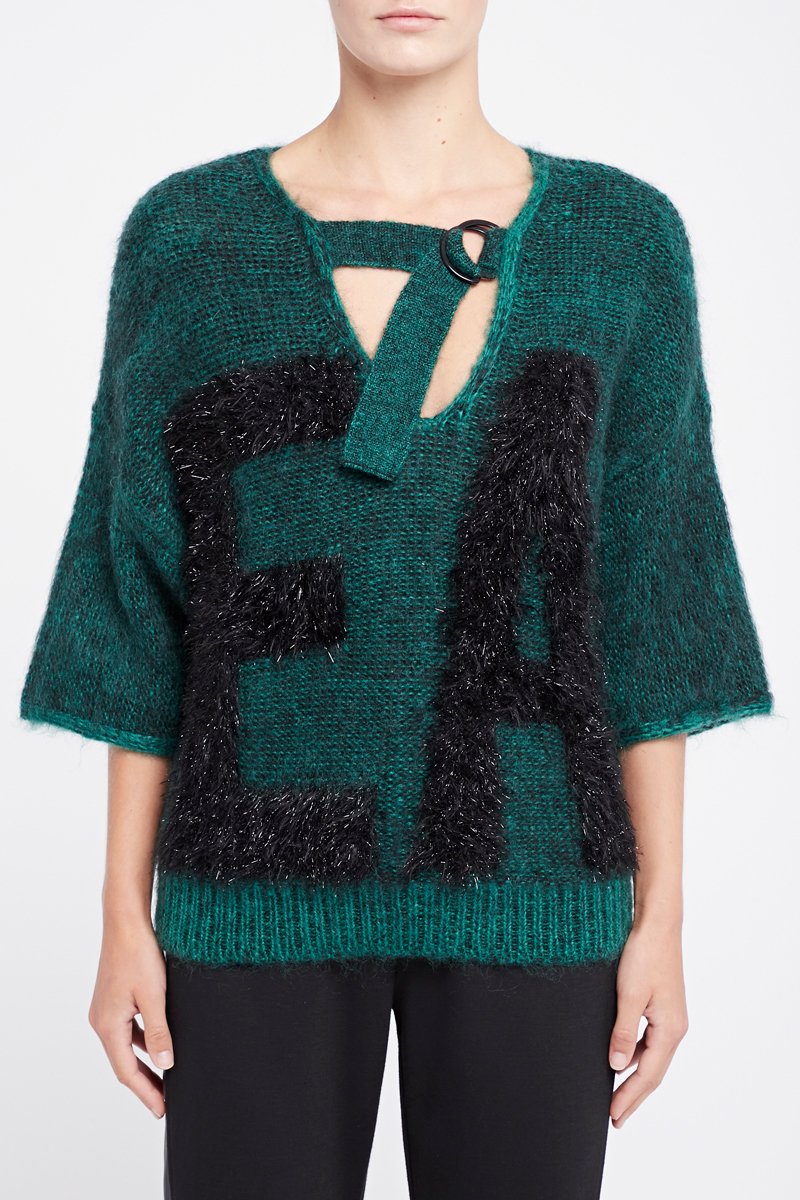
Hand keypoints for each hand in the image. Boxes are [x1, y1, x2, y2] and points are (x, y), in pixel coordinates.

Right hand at [88, 917, 173, 1117]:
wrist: (126, 921)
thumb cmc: (138, 954)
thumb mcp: (154, 996)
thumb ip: (159, 1033)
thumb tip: (165, 1065)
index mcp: (108, 1025)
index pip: (126, 1072)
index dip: (145, 1092)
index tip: (162, 1109)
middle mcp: (101, 1020)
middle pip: (123, 1062)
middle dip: (144, 1083)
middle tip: (164, 1101)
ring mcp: (106, 1008)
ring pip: (126, 1046)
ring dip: (143, 1063)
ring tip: (164, 1077)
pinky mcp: (113, 997)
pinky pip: (127, 1030)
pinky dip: (141, 1042)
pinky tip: (157, 1043)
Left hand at [608, 915, 688, 1127]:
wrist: (657, 923)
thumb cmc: (645, 954)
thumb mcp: (629, 995)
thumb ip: (623, 1032)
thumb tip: (617, 1066)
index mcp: (670, 1029)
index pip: (648, 1074)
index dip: (630, 1096)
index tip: (614, 1115)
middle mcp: (675, 1027)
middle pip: (653, 1071)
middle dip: (634, 1095)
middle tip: (616, 1117)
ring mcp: (670, 1016)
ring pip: (651, 1057)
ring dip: (635, 1076)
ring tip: (617, 1094)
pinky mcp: (662, 1006)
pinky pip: (649, 1041)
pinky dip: (636, 1055)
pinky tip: (623, 1058)